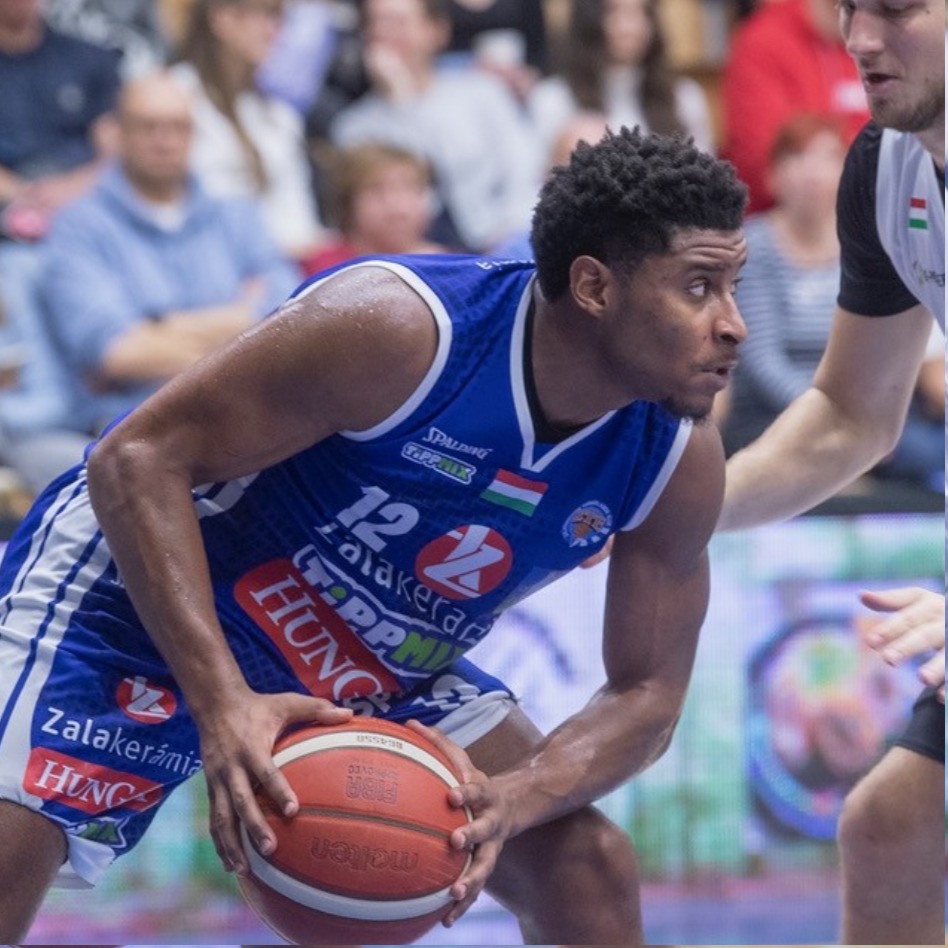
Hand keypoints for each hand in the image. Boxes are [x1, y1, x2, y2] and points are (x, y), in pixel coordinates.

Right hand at [197, 689, 352, 873]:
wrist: (215, 705)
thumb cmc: (258, 706)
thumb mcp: (286, 703)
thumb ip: (317, 709)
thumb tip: (350, 714)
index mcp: (251, 747)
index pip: (266, 772)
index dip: (278, 790)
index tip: (293, 810)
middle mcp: (231, 766)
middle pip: (241, 801)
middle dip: (254, 826)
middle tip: (271, 849)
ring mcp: (217, 779)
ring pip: (222, 817)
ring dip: (231, 844)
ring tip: (244, 869)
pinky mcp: (210, 787)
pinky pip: (213, 819)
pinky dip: (219, 843)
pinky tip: (230, 864)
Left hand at [405, 719, 513, 926]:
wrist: (514, 804)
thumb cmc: (475, 780)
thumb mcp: (462, 758)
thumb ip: (437, 741)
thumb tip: (408, 722)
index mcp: (484, 793)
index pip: (476, 789)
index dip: (466, 791)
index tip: (452, 794)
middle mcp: (491, 821)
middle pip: (484, 829)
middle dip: (471, 835)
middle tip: (455, 841)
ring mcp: (492, 846)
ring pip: (485, 866)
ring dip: (471, 882)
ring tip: (454, 895)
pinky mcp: (486, 865)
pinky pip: (476, 887)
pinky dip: (462, 905)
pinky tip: (444, 921)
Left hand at [859, 587, 944, 701]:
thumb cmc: (935, 611)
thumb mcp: (917, 600)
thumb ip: (891, 600)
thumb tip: (862, 595)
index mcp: (931, 606)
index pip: (907, 618)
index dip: (889, 629)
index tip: (870, 642)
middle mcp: (945, 624)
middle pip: (926, 636)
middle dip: (908, 647)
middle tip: (888, 659)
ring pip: (947, 656)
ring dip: (937, 668)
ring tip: (922, 679)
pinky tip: (940, 697)